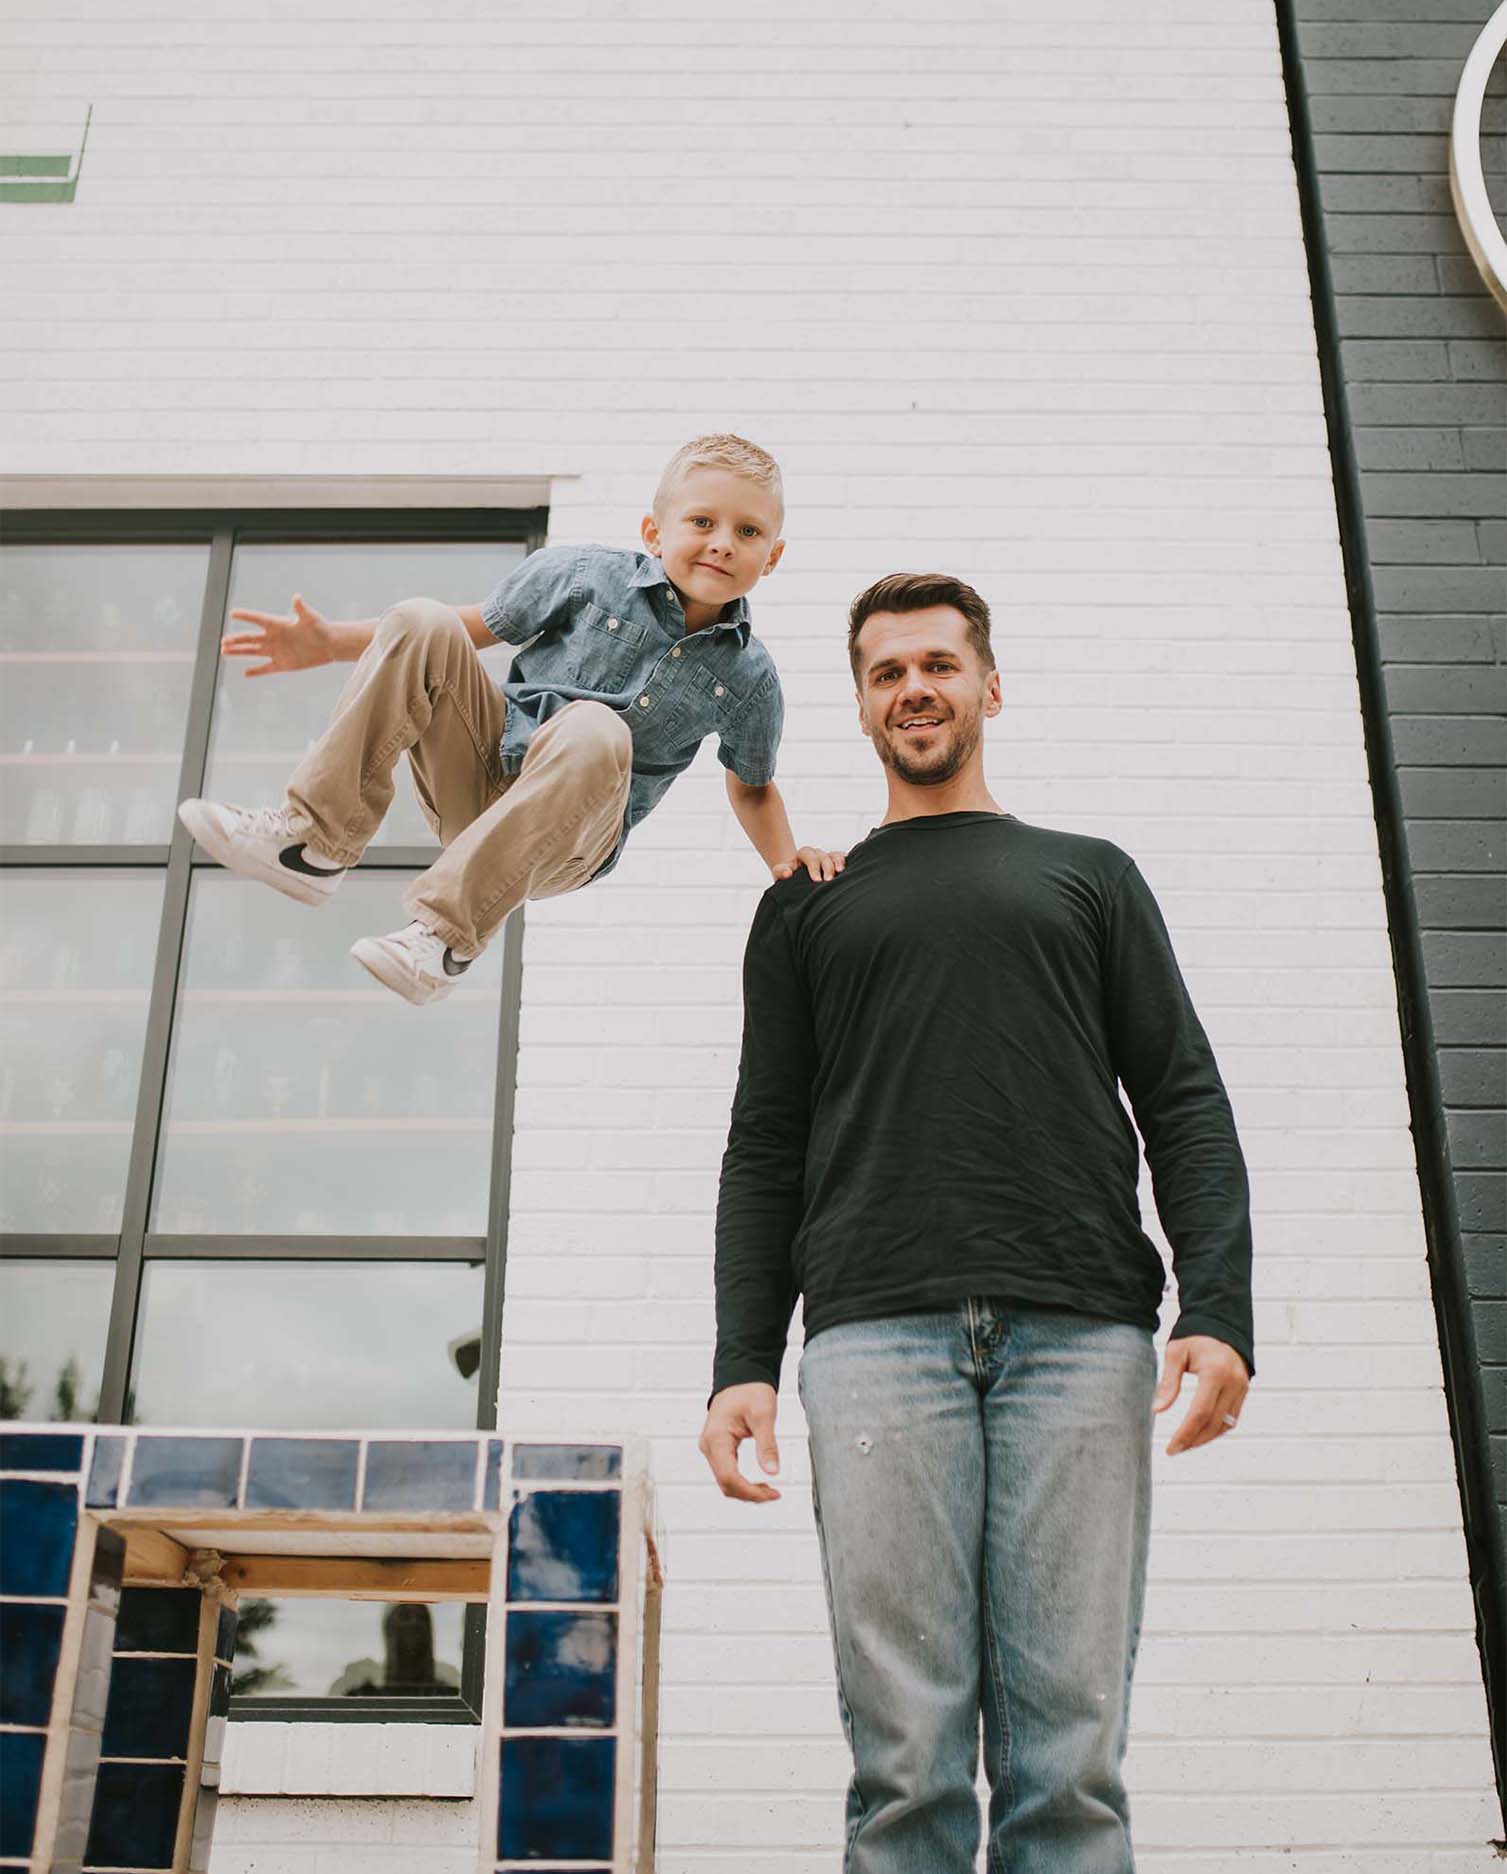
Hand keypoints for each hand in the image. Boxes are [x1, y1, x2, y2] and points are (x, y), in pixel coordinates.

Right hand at [221, 593, 334, 676]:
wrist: (330, 644)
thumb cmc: (321, 628)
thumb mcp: (310, 618)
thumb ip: (301, 609)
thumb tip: (297, 597)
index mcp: (278, 624)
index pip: (258, 619)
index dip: (246, 616)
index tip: (232, 614)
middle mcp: (274, 637)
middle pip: (251, 638)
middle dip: (236, 640)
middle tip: (223, 641)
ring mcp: (277, 651)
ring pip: (254, 652)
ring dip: (239, 652)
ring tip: (224, 651)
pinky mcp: (283, 664)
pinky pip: (267, 668)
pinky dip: (256, 671)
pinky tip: (245, 673)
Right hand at [699, 1381, 781, 1502]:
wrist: (741, 1377)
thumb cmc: (750, 1390)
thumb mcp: (763, 1415)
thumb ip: (767, 1445)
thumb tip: (772, 1471)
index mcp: (716, 1438)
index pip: (729, 1477)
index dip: (750, 1491)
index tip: (772, 1494)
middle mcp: (708, 1445)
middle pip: (725, 1483)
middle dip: (750, 1494)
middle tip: (774, 1494)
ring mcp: (711, 1448)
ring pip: (725, 1481)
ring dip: (746, 1490)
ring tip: (769, 1490)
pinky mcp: (717, 1448)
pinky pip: (727, 1472)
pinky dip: (742, 1482)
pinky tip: (758, 1483)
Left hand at [773, 846, 845, 883]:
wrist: (795, 878)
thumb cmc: (788, 877)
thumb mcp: (780, 874)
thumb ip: (780, 872)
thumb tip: (787, 873)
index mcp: (803, 855)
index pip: (809, 856)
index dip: (814, 866)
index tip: (817, 880)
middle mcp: (816, 854)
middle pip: (824, 856)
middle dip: (827, 867)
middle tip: (828, 881)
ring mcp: (827, 858)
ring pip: (835, 855)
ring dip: (839, 863)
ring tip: (841, 872)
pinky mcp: (836, 863)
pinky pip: (844, 858)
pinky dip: (848, 862)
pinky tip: (851, 869)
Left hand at [1153, 1335, 1249, 1455]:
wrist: (1219, 1323)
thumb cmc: (1194, 1337)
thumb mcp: (1175, 1354)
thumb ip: (1168, 1382)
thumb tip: (1157, 1410)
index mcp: (1215, 1372)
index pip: (1200, 1414)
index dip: (1185, 1434)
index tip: (1171, 1447)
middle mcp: (1233, 1382)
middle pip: (1213, 1424)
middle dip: (1193, 1441)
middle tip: (1175, 1449)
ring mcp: (1242, 1387)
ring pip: (1225, 1425)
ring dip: (1206, 1438)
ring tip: (1185, 1444)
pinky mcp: (1244, 1390)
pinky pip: (1232, 1418)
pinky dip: (1217, 1429)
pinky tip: (1201, 1433)